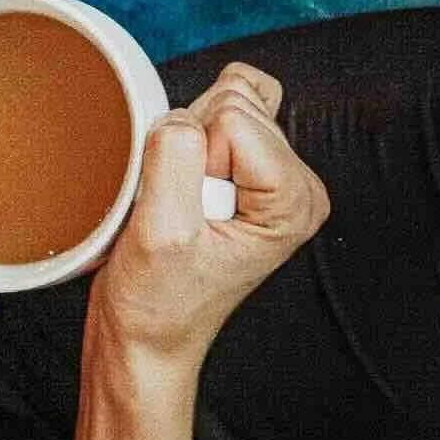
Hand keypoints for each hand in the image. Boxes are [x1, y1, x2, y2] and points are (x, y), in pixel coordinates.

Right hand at [87, 66, 328, 377]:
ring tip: (178, 205)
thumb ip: (175, 160)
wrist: (144, 341)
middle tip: (179, 211)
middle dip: (187, 150)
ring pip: (220, 98)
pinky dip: (186, 130)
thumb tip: (178, 116)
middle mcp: (294, 182)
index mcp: (294, 198)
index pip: (233, 117)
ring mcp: (269, 173)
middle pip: (232, 102)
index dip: (192, 159)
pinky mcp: (243, 166)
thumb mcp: (161, 234)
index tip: (185, 213)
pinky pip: (219, 100)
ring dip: (181, 146)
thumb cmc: (158, 307)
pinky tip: (180, 180)